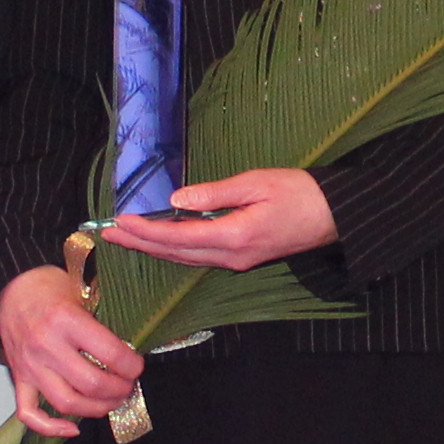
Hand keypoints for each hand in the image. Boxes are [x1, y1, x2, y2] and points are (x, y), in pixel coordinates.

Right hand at [0, 264, 142, 438]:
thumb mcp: (81, 294)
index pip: (109, 353)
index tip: (137, 366)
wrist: (12, 288)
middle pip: (91, 384)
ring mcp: (29, 366)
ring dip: (96, 409)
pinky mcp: (18, 378)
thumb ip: (100, 325)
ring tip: (111, 401)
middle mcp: (45, 345)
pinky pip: (29, 413)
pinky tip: (72, 427)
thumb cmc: (49, 289)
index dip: (131, 365)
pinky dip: (50, 427)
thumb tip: (127, 355)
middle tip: (128, 385)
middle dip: (119, 390)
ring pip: (66, 404)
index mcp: (65, 320)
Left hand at [94, 165, 337, 275]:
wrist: (335, 216)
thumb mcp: (257, 182)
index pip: (178, 236)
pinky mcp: (242, 257)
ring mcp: (237, 261)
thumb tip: (177, 199)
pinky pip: (199, 257)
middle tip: (108, 234)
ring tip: (126, 239)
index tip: (119, 222)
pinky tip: (161, 242)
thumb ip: (216, 192)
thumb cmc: (301, 192)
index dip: (146, 231)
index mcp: (234, 236)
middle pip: (175, 253)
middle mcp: (231, 255)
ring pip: (185, 258)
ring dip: (153, 248)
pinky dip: (174, 249)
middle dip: (140, 244)